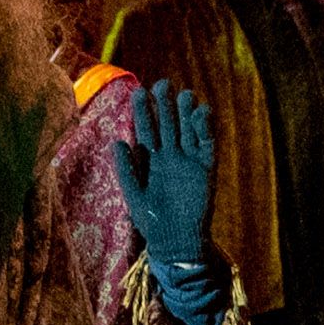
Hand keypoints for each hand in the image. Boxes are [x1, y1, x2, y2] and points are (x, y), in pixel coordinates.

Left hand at [111, 83, 221, 267]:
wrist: (176, 241)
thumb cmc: (151, 222)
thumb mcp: (134, 195)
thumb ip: (126, 169)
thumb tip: (116, 141)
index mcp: (150, 160)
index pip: (146, 130)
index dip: (143, 112)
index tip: (139, 92)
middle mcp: (170, 156)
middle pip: (168, 124)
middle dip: (165, 105)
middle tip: (162, 83)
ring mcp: (189, 160)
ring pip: (188, 130)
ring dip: (186, 113)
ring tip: (184, 94)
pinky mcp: (206, 168)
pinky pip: (206, 144)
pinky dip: (205, 129)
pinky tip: (201, 112)